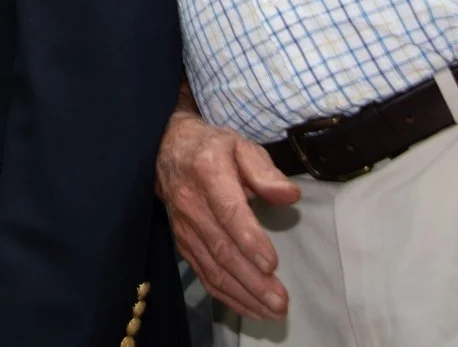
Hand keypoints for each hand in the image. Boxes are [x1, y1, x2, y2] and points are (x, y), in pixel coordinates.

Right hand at [154, 106, 300, 319]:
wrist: (167, 152)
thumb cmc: (212, 149)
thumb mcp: (241, 146)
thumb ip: (265, 170)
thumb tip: (289, 195)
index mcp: (209, 172)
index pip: (228, 211)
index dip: (249, 239)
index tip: (272, 264)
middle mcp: (192, 204)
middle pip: (222, 248)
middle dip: (252, 280)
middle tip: (280, 301)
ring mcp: (185, 228)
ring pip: (213, 268)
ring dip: (243, 294)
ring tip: (272, 311)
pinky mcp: (183, 244)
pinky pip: (204, 275)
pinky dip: (227, 296)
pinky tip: (250, 308)